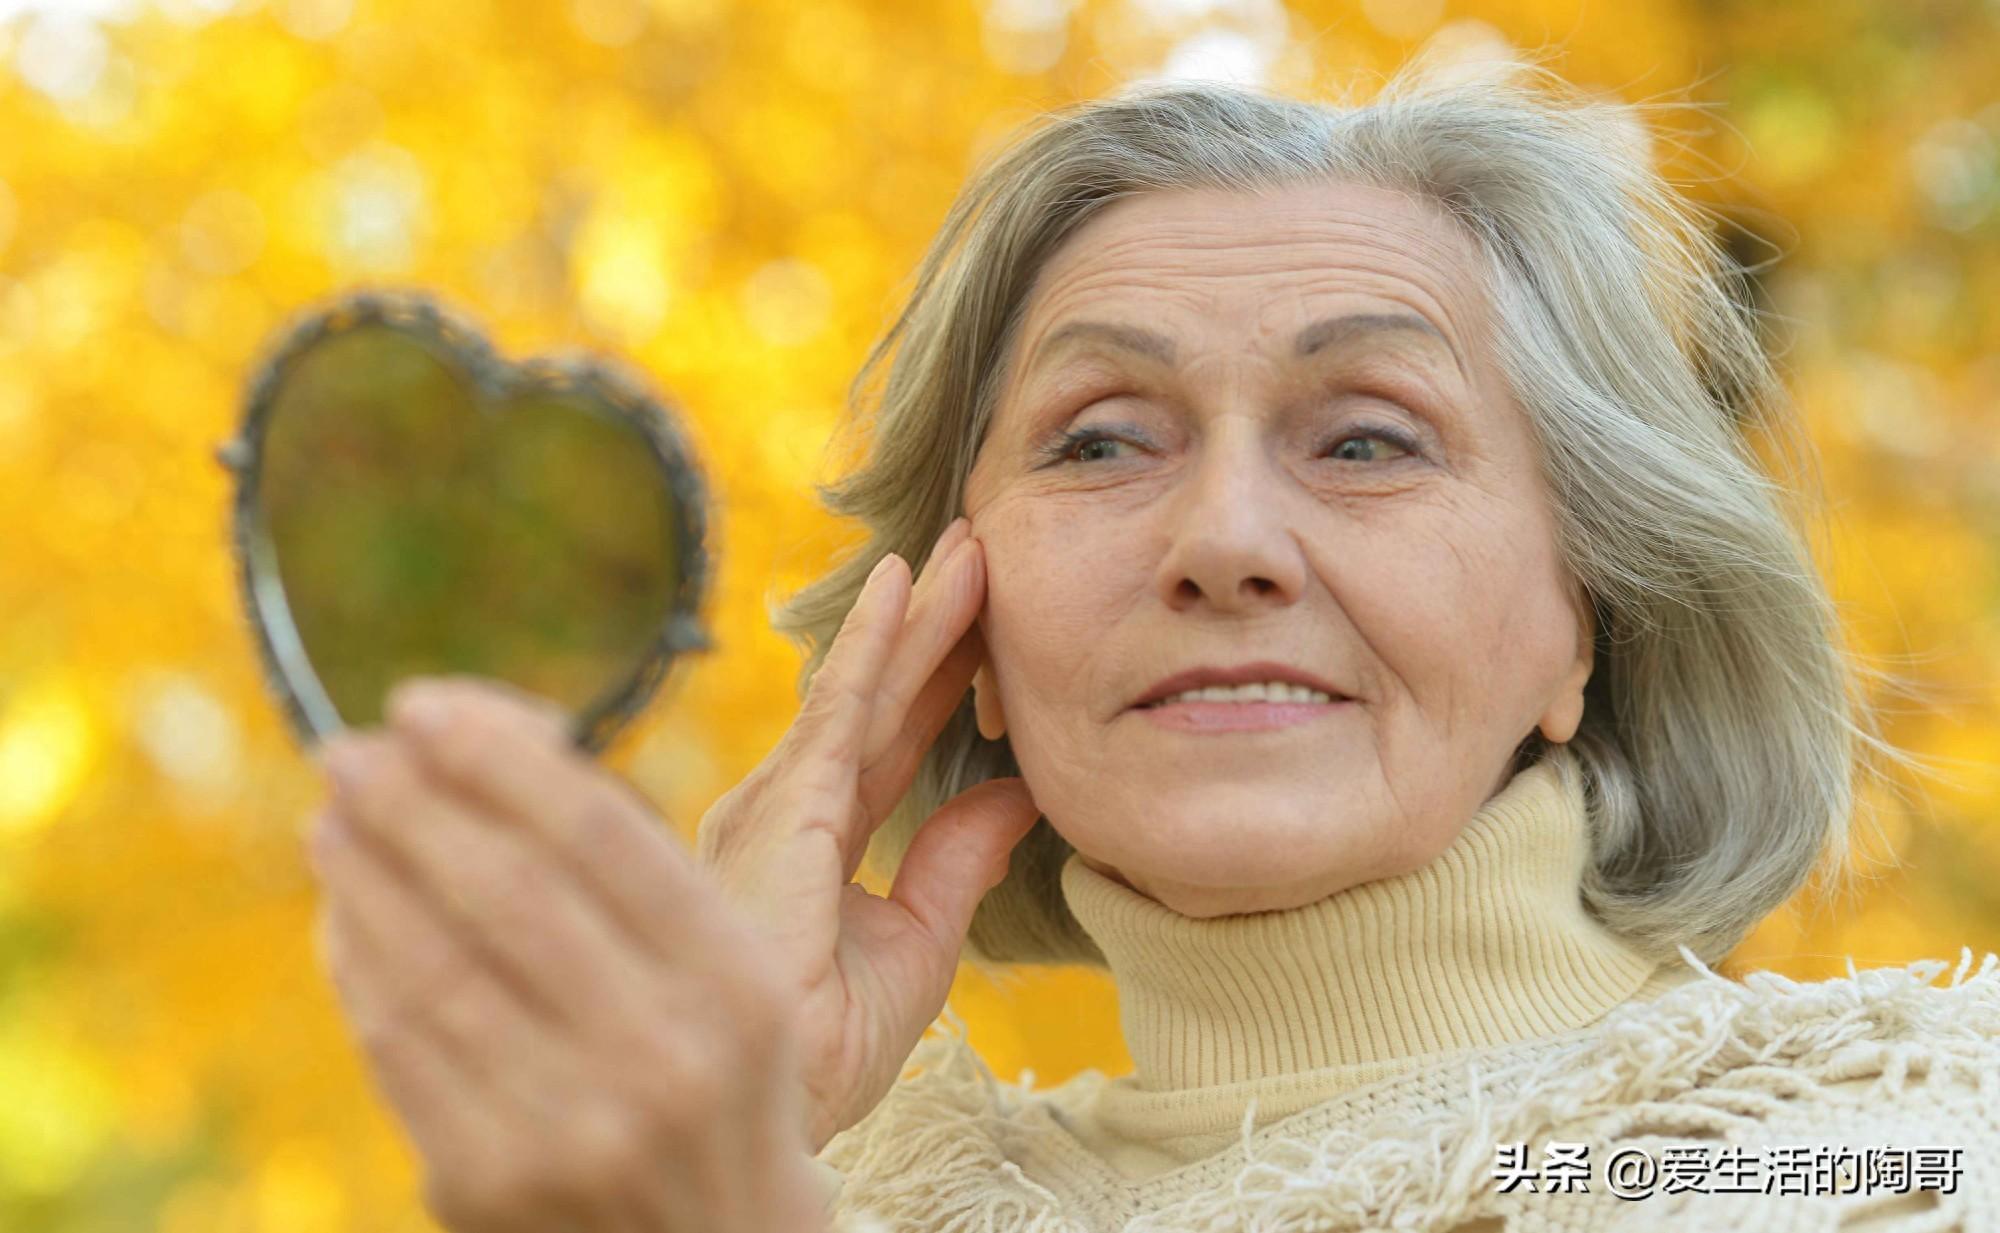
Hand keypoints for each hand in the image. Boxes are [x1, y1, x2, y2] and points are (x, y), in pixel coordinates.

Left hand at [304, 677, 828, 1232]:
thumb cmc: (721, 1087)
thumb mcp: (740, 985)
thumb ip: (645, 887)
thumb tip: (494, 760)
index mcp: (737, 985)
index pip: (602, 835)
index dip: (500, 755)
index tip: (428, 703)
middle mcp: (661, 1055)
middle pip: (506, 891)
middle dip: (411, 802)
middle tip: (350, 749)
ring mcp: (569, 1128)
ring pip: (432, 967)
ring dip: (364, 875)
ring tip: (333, 819)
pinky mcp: (485, 1184)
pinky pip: (397, 1047)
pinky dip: (357, 964)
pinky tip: (344, 915)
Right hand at [696, 516, 1041, 1152]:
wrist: (775, 1110)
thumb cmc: (819, 1053)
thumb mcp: (916, 946)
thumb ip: (956, 865)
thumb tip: (1015, 795)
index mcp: (813, 841)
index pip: (893, 737)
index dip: (942, 674)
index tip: (988, 615)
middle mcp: (784, 810)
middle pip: (878, 697)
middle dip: (933, 622)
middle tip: (980, 543)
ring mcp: (774, 806)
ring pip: (865, 688)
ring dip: (920, 614)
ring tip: (970, 544)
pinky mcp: (781, 812)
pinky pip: (842, 710)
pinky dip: (877, 642)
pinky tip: (909, 586)